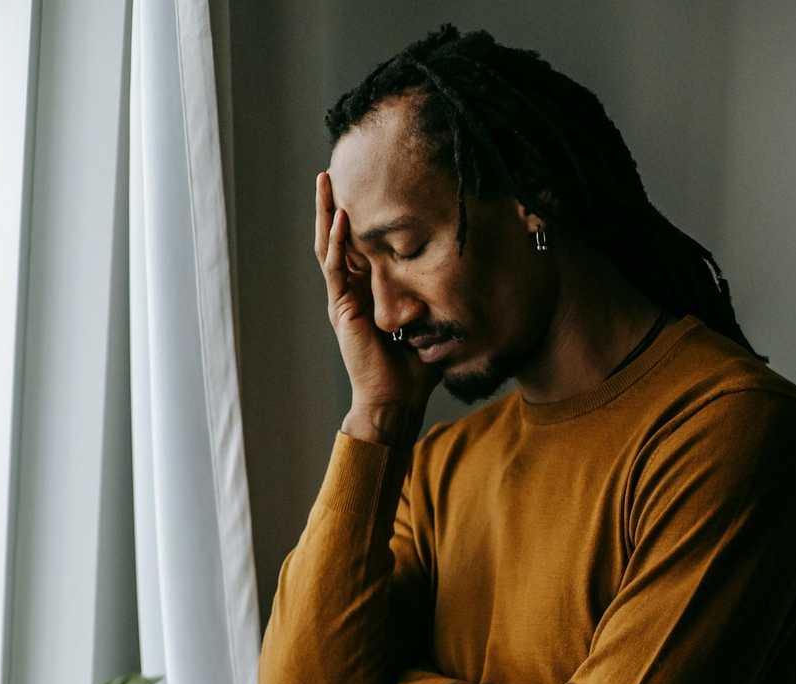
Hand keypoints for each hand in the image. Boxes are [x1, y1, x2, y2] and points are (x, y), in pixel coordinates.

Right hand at [314, 171, 441, 412]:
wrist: (396, 399)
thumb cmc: (414, 368)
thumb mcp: (432, 321)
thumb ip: (440, 298)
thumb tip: (470, 274)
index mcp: (368, 291)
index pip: (360, 245)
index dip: (359, 217)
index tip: (365, 188)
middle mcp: (351, 290)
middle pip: (338, 237)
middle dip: (333, 204)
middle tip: (332, 172)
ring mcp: (343, 297)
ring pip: (329, 245)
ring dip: (327, 212)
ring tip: (326, 181)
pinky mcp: (341, 307)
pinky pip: (335, 267)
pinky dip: (338, 241)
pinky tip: (341, 217)